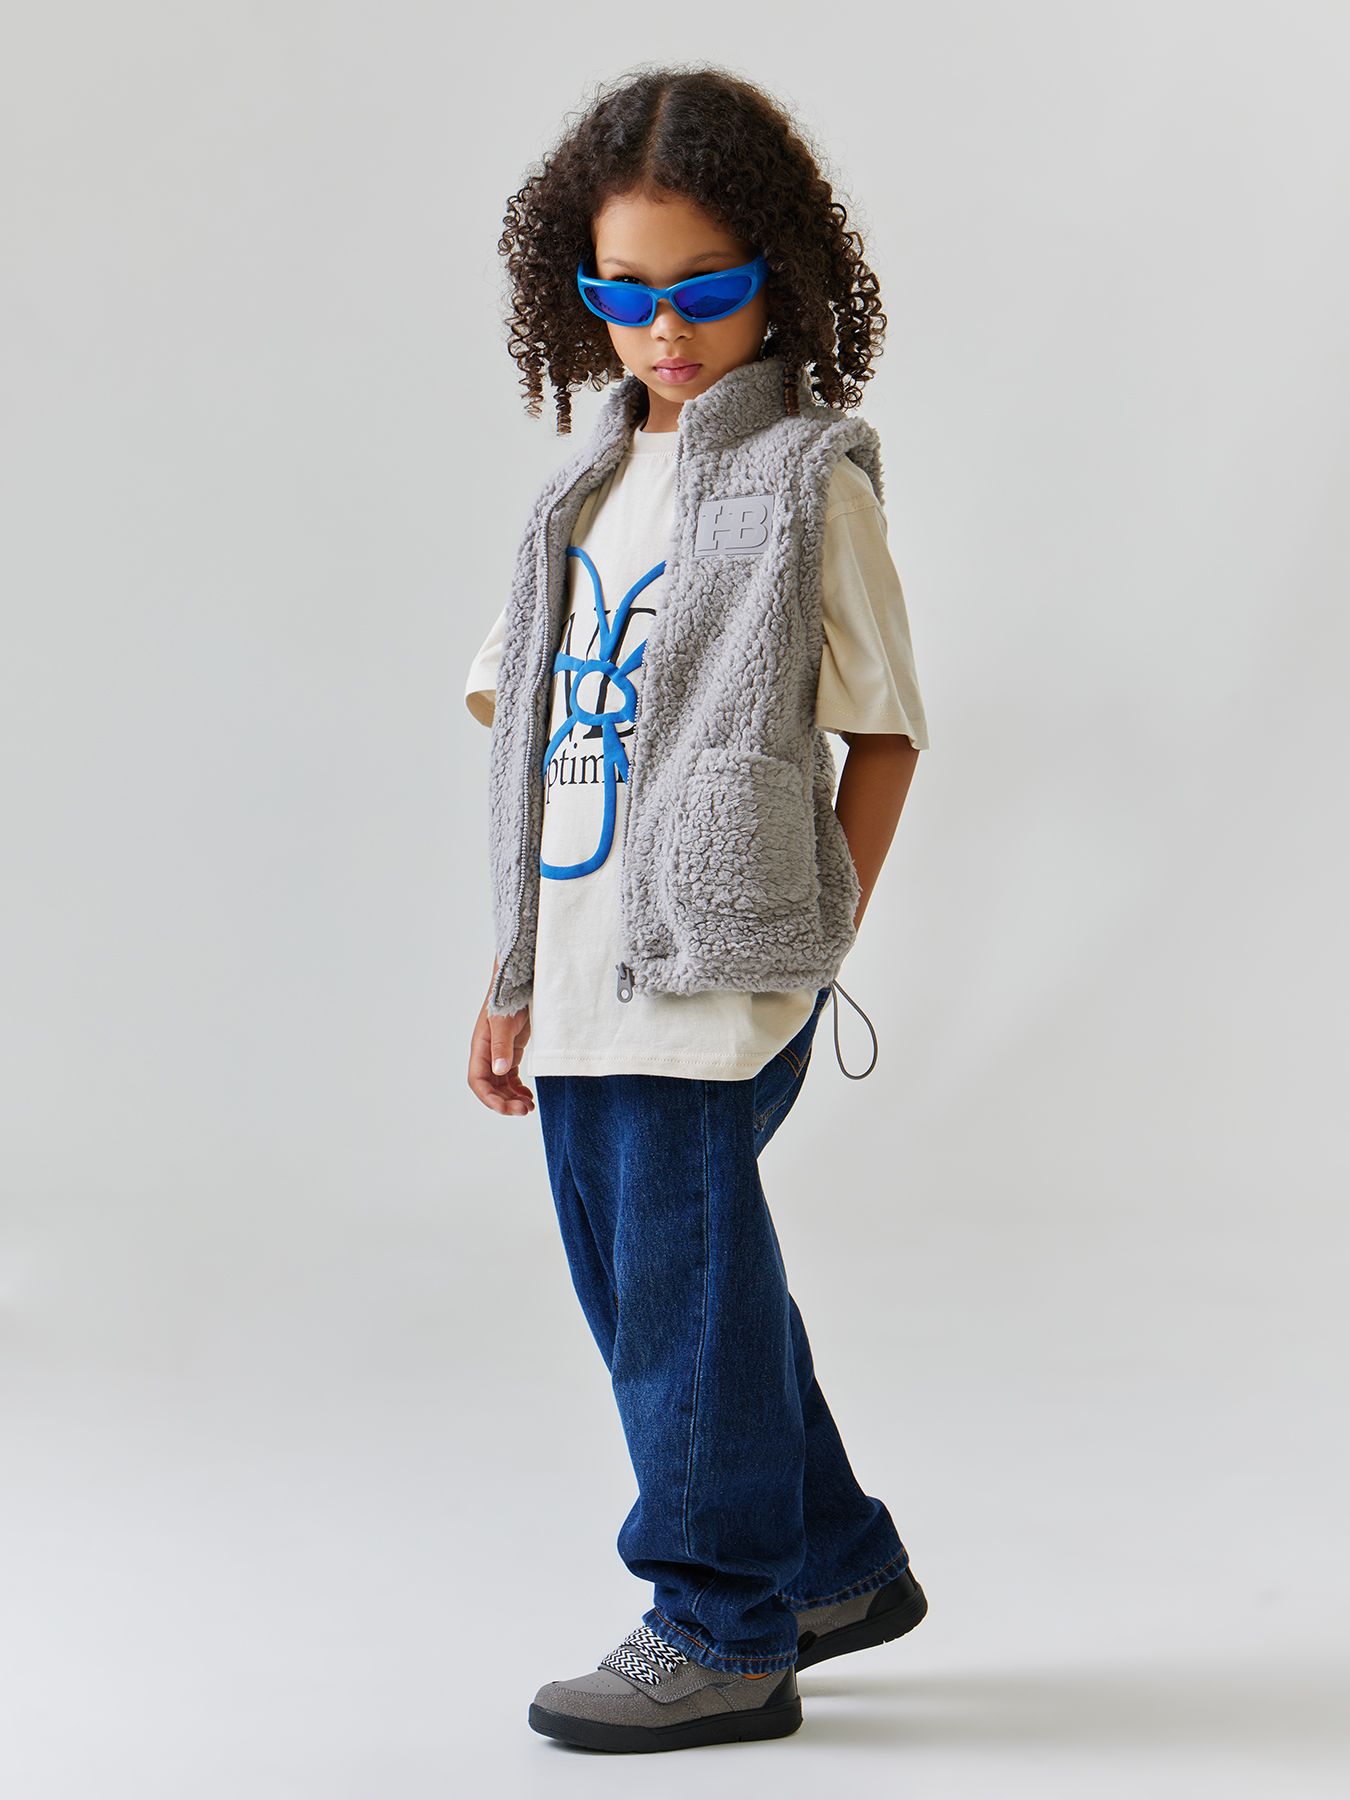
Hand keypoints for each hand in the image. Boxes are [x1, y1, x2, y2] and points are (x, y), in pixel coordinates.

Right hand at [467, 960, 534, 1115]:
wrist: (520, 979)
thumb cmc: (508, 995)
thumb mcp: (504, 1021)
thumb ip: (502, 1045)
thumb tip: (498, 1070)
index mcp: (481, 1047)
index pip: (478, 1081)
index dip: (489, 1098)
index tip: (507, 1108)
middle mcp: (488, 1053)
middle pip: (489, 1087)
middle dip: (504, 1102)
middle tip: (524, 1111)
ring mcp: (500, 1052)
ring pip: (500, 1085)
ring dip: (512, 1098)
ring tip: (528, 1107)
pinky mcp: (511, 1050)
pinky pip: (510, 1077)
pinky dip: (518, 1089)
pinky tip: (528, 1096)